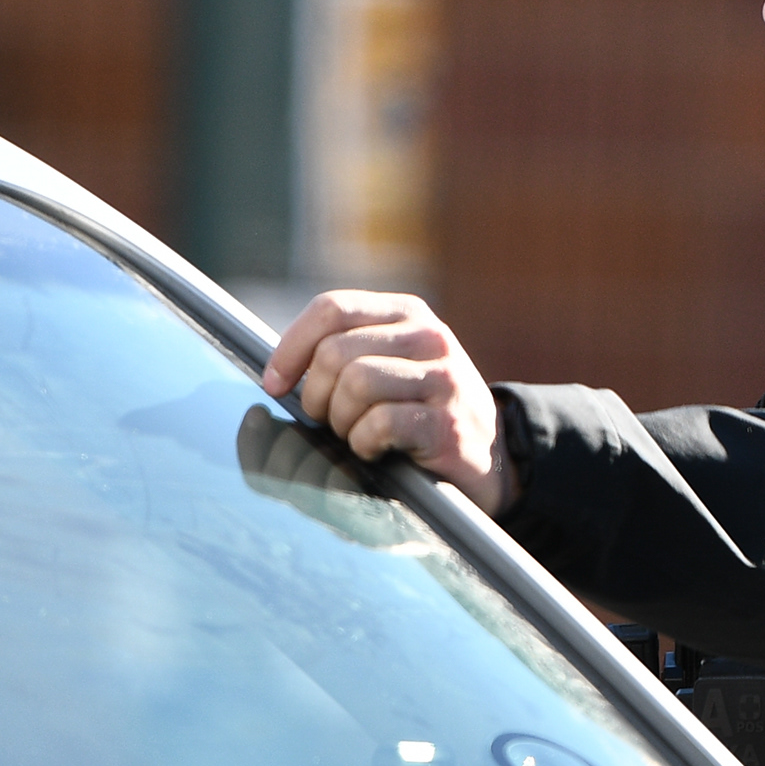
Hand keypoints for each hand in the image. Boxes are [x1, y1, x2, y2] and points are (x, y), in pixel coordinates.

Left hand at [260, 289, 509, 517]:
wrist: (490, 457)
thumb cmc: (420, 411)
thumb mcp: (391, 365)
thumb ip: (346, 353)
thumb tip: (276, 370)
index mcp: (407, 313)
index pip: (332, 308)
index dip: (291, 347)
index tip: (274, 383)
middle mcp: (429, 337)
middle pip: (335, 352)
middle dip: (316, 395)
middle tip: (328, 420)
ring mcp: (444, 378)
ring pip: (355, 384)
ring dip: (341, 421)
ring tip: (356, 434)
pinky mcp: (447, 424)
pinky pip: (380, 424)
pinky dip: (365, 443)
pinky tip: (377, 450)